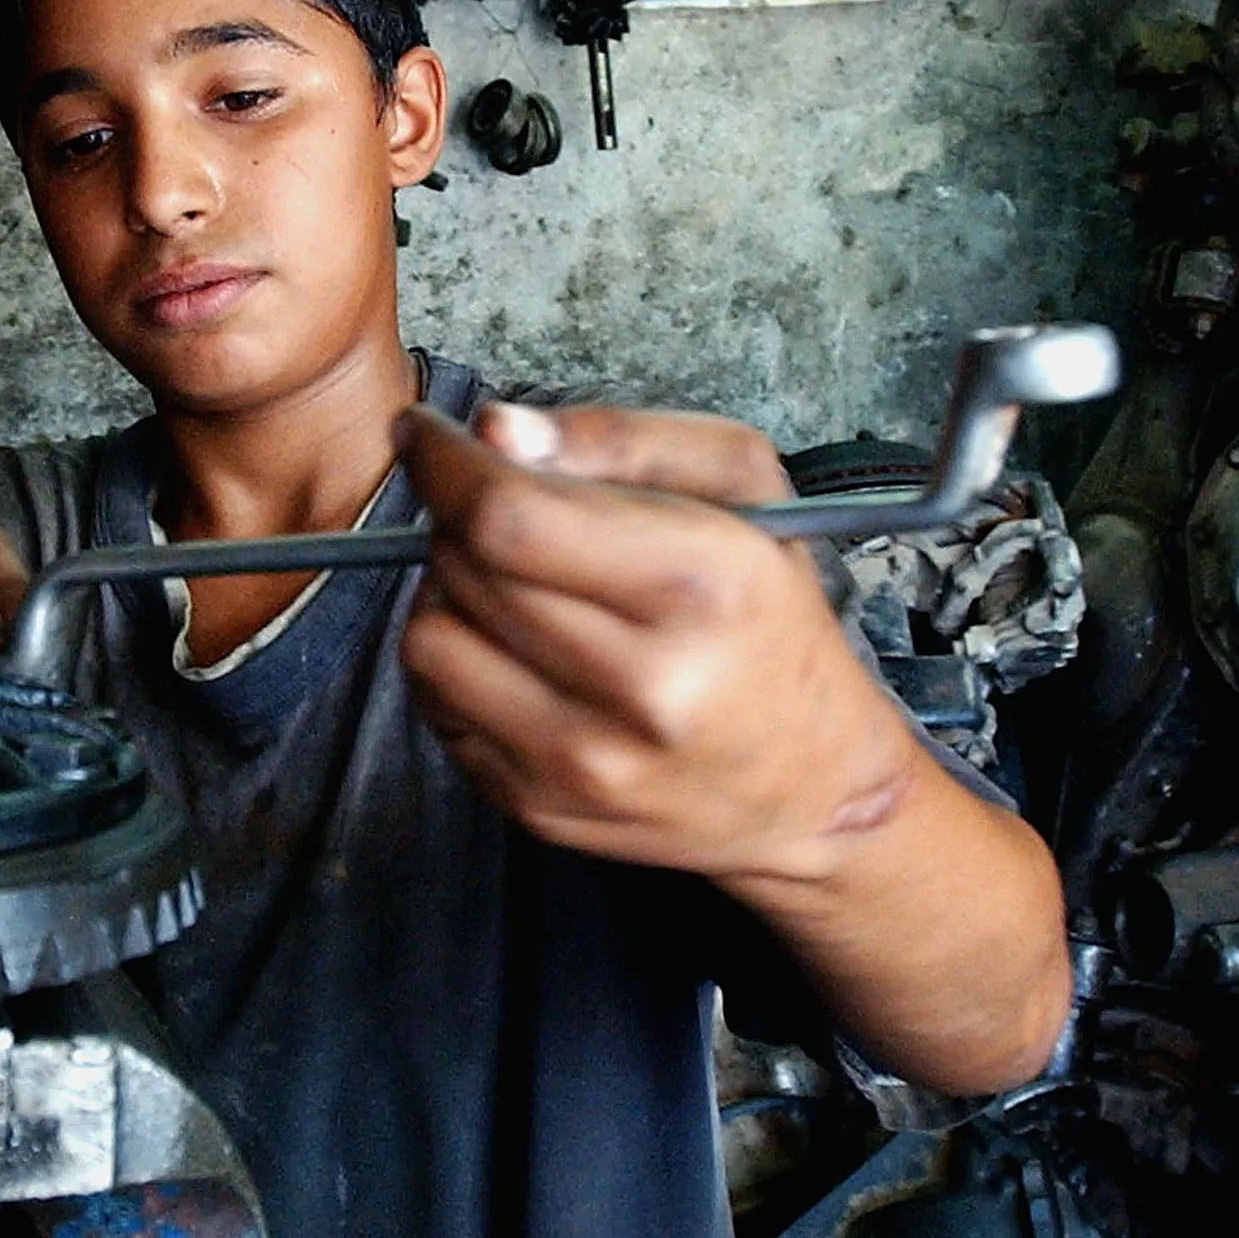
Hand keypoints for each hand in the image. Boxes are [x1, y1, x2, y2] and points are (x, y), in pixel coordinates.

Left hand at [394, 401, 929, 888]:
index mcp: (700, 588)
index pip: (508, 515)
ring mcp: (585, 762)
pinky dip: (458, 664)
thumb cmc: (772, 619)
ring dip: (448, 593)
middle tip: (503, 510)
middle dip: (460, 518)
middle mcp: (642, 687)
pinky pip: (437, 708)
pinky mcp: (541, 808)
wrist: (814, 787)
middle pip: (464, 569)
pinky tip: (516, 651)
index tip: (424, 433)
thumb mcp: (743, 488)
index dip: (444, 463)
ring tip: (512, 585)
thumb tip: (495, 429)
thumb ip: (622, 437)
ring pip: (430, 641)